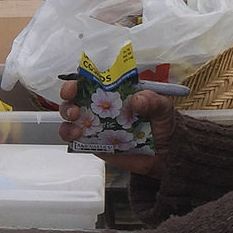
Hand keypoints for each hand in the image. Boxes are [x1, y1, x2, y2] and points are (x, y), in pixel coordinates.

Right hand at [57, 79, 171, 178]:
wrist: (165, 154)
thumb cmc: (163, 124)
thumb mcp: (163, 108)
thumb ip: (152, 101)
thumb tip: (136, 100)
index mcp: (115, 91)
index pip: (92, 79)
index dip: (79, 79)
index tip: (76, 84)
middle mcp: (101, 106)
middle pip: (75, 96)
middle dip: (68, 96)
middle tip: (73, 104)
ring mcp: (95, 124)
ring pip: (70, 116)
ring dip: (66, 116)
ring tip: (75, 124)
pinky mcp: (93, 142)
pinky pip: (74, 138)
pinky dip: (69, 135)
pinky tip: (77, 136)